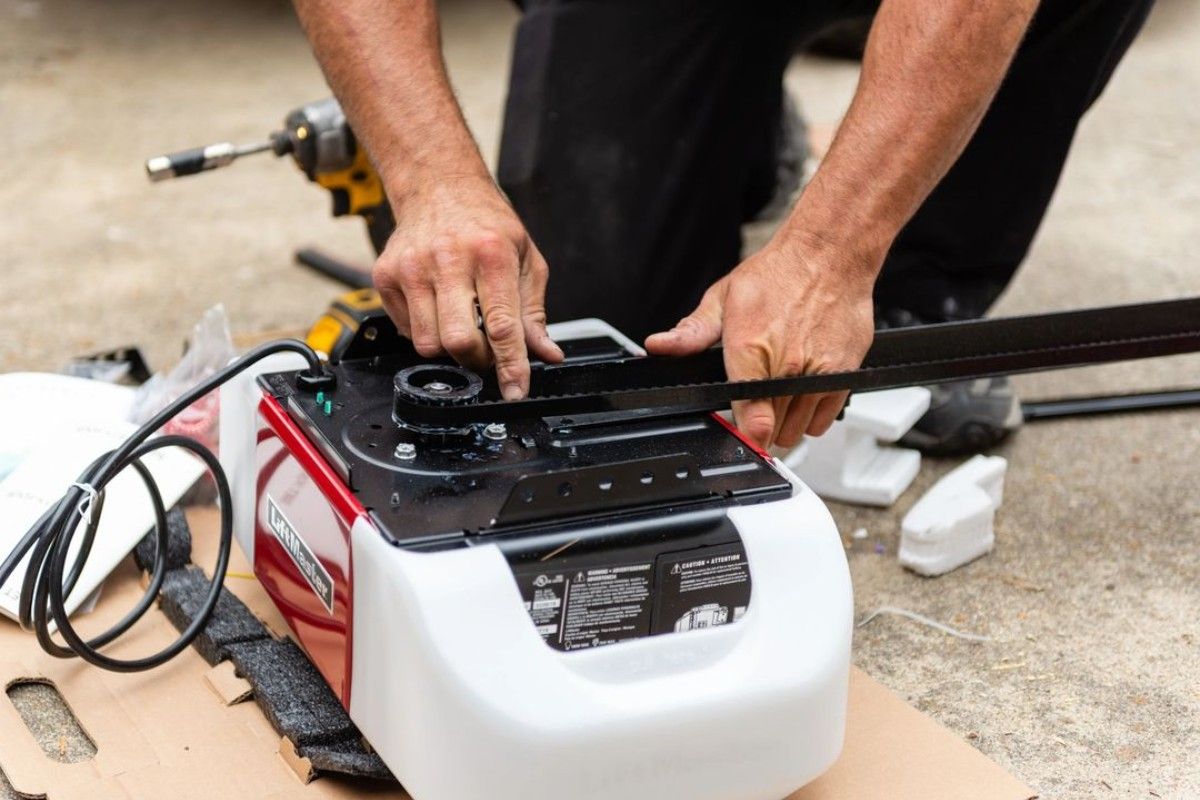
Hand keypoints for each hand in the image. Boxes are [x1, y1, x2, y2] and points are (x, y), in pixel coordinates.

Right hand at [373, 175, 563, 398]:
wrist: (439, 187)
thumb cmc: (487, 225)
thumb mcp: (525, 261)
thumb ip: (533, 313)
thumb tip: (546, 354)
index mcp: (491, 254)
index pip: (502, 325)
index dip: (510, 365)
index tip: (516, 390)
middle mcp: (448, 260)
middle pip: (459, 341)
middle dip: (477, 359)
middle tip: (487, 350)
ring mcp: (411, 268)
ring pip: (428, 344)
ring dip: (450, 349)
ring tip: (462, 325)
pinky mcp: (385, 275)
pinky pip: (407, 330)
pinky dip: (426, 331)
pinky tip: (438, 307)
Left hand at [645, 231, 877, 448]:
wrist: (829, 255)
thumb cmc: (779, 274)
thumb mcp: (723, 298)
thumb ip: (691, 333)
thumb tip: (660, 346)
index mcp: (752, 349)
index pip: (751, 420)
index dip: (743, 435)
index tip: (740, 433)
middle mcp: (788, 366)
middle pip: (772, 430)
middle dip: (760, 424)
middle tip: (755, 400)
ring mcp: (819, 373)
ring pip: (796, 429)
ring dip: (785, 420)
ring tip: (779, 390)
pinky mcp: (843, 376)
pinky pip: (822, 420)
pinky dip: (810, 415)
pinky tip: (801, 391)